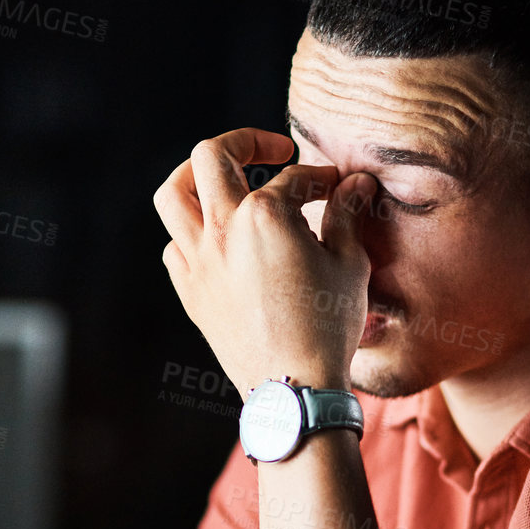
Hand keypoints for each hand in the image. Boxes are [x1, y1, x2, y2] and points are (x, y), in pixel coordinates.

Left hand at [154, 127, 375, 396]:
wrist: (292, 388)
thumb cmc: (327, 327)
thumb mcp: (350, 265)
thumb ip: (347, 216)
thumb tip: (356, 184)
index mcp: (264, 215)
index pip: (293, 178)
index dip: (321, 178)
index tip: (337, 188)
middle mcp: (221, 230)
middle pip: (210, 156)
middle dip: (244, 141)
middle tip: (274, 150)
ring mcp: (199, 262)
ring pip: (172, 195)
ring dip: (196, 177)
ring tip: (225, 180)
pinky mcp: (190, 292)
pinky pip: (175, 246)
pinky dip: (191, 233)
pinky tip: (219, 240)